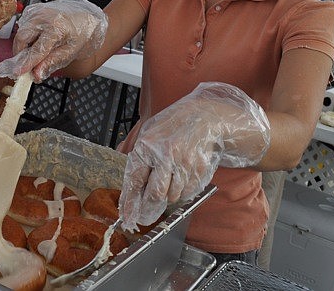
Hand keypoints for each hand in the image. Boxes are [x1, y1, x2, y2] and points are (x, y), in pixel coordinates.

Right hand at [0, 0, 106, 81]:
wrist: (84, 18)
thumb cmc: (80, 33)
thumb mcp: (69, 52)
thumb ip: (51, 63)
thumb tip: (37, 73)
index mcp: (56, 27)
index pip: (37, 49)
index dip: (26, 62)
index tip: (18, 72)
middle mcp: (44, 16)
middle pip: (22, 38)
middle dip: (20, 54)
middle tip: (26, 65)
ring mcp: (37, 11)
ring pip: (20, 33)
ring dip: (23, 46)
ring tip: (36, 52)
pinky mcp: (33, 10)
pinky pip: (23, 27)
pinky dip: (26, 37)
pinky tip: (37, 41)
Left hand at [119, 82, 269, 231]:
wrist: (205, 117)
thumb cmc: (175, 125)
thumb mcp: (150, 133)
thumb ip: (140, 158)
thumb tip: (131, 188)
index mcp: (147, 146)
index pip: (135, 181)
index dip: (131, 202)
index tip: (128, 216)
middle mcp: (165, 155)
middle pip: (155, 194)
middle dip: (150, 208)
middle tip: (146, 215)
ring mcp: (184, 163)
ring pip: (172, 195)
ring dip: (169, 194)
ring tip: (172, 178)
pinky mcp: (198, 169)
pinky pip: (188, 192)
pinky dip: (183, 190)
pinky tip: (183, 175)